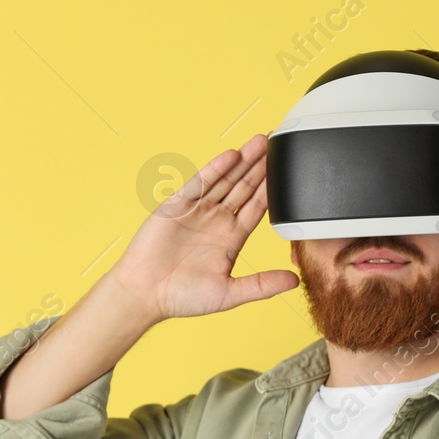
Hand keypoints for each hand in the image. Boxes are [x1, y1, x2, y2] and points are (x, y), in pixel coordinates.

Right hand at [106, 133, 299, 323]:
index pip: (258, 207)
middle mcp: (216, 220)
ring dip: (242, 161)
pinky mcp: (177, 205)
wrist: (144, 294)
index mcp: (231, 238)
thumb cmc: (182, 297)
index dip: (272, 189)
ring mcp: (197, 210)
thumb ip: (261, 285)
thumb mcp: (229, 294)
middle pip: (244, 187)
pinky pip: (199, 183)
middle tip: (277, 144)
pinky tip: (232, 156)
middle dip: (260, 166)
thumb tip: (294, 282)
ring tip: (260, 142)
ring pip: (225, 180)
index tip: (287, 172)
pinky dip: (215, 169)